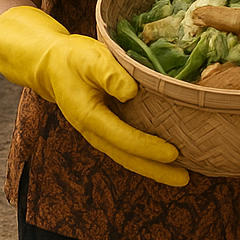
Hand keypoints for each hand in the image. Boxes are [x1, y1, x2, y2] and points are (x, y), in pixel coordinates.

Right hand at [0, 7, 188, 185]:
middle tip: (185, 179)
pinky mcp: (109, 125)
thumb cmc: (74, 59)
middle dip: (155, 170)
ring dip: (153, 167)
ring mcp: (102, 131)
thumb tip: (131, 92)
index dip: (148, 147)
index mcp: (89, 116)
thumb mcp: (91, 59)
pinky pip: (128, 145)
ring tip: (182, 175)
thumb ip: (110, 74)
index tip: (173, 153)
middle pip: (127, 157)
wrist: (54, 64)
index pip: (123, 137)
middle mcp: (95, 130)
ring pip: (128, 155)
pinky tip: (166, 158)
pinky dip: (147, 153)